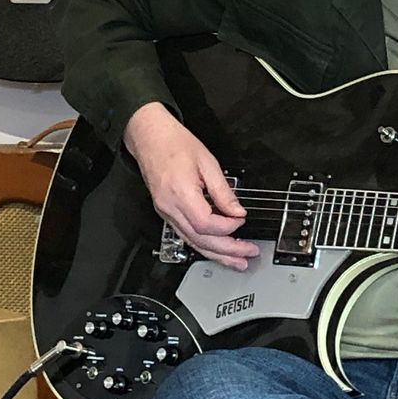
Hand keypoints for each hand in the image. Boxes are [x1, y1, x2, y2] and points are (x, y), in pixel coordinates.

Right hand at [123, 102, 256, 270]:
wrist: (150, 137)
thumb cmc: (175, 144)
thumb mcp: (207, 162)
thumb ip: (223, 191)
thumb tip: (237, 212)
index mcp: (181, 193)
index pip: (207, 224)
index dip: (228, 227)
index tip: (242, 219)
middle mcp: (170, 207)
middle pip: (200, 239)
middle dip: (227, 251)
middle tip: (247, 255)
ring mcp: (166, 212)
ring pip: (192, 242)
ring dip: (216, 254)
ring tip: (235, 261)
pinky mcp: (166, 212)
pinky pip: (185, 234)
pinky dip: (203, 245)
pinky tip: (216, 250)